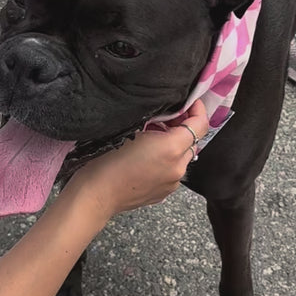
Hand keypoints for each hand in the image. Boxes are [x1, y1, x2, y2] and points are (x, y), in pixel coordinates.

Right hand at [73, 100, 210, 216]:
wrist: (96, 194)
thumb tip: (168, 119)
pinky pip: (173, 171)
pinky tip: (146, 158)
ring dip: (174, 145)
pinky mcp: (164, 193)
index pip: (200, 124)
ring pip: (182, 157)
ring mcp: (172, 183)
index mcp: (172, 148)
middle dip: (183, 127)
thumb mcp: (131, 129)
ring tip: (151, 138)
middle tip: (164, 117)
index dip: (197, 109)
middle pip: (192, 141)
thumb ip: (157, 122)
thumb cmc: (106, 160)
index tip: (191, 101)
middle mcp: (178, 167)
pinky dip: (166, 161)